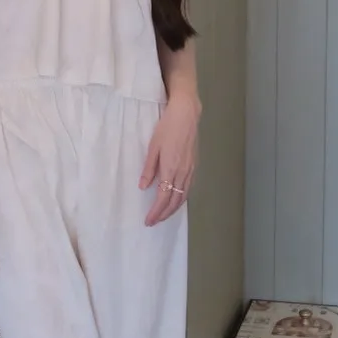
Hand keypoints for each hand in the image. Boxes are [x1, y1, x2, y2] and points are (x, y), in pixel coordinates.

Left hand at [140, 92, 200, 226]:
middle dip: (164, 214)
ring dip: (172, 209)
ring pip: (183, 197)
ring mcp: (190, 170)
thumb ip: (149, 169)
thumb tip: (143, 188)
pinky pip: (188, 189)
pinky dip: (180, 199)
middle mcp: (183, 173)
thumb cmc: (167, 128)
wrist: (187, 115)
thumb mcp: (153, 147)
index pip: (163, 198)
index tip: (148, 221)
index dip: (156, 212)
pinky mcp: (194, 166)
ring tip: (162, 215)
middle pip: (174, 201)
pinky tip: (175, 200)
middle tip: (153, 222)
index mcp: (171, 169)